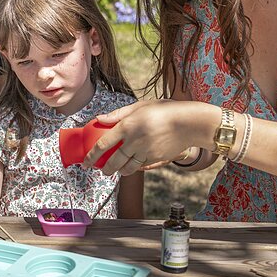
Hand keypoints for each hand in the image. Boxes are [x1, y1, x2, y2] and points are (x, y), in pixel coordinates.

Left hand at [85, 99, 214, 176]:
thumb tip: (99, 118)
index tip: (86, 162)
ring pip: (128, 167)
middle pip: (114, 161)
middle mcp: (134, 142)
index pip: (103, 144)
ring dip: (120, 171)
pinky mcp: (157, 159)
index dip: (92, 155)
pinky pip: (142, 166)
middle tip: (102, 170)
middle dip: (105, 168)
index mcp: (127, 126)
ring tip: (117, 170)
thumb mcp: (140, 106)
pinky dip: (136, 168)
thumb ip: (118, 114)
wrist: (190, 122)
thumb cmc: (164, 110)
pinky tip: (134, 166)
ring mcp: (146, 152)